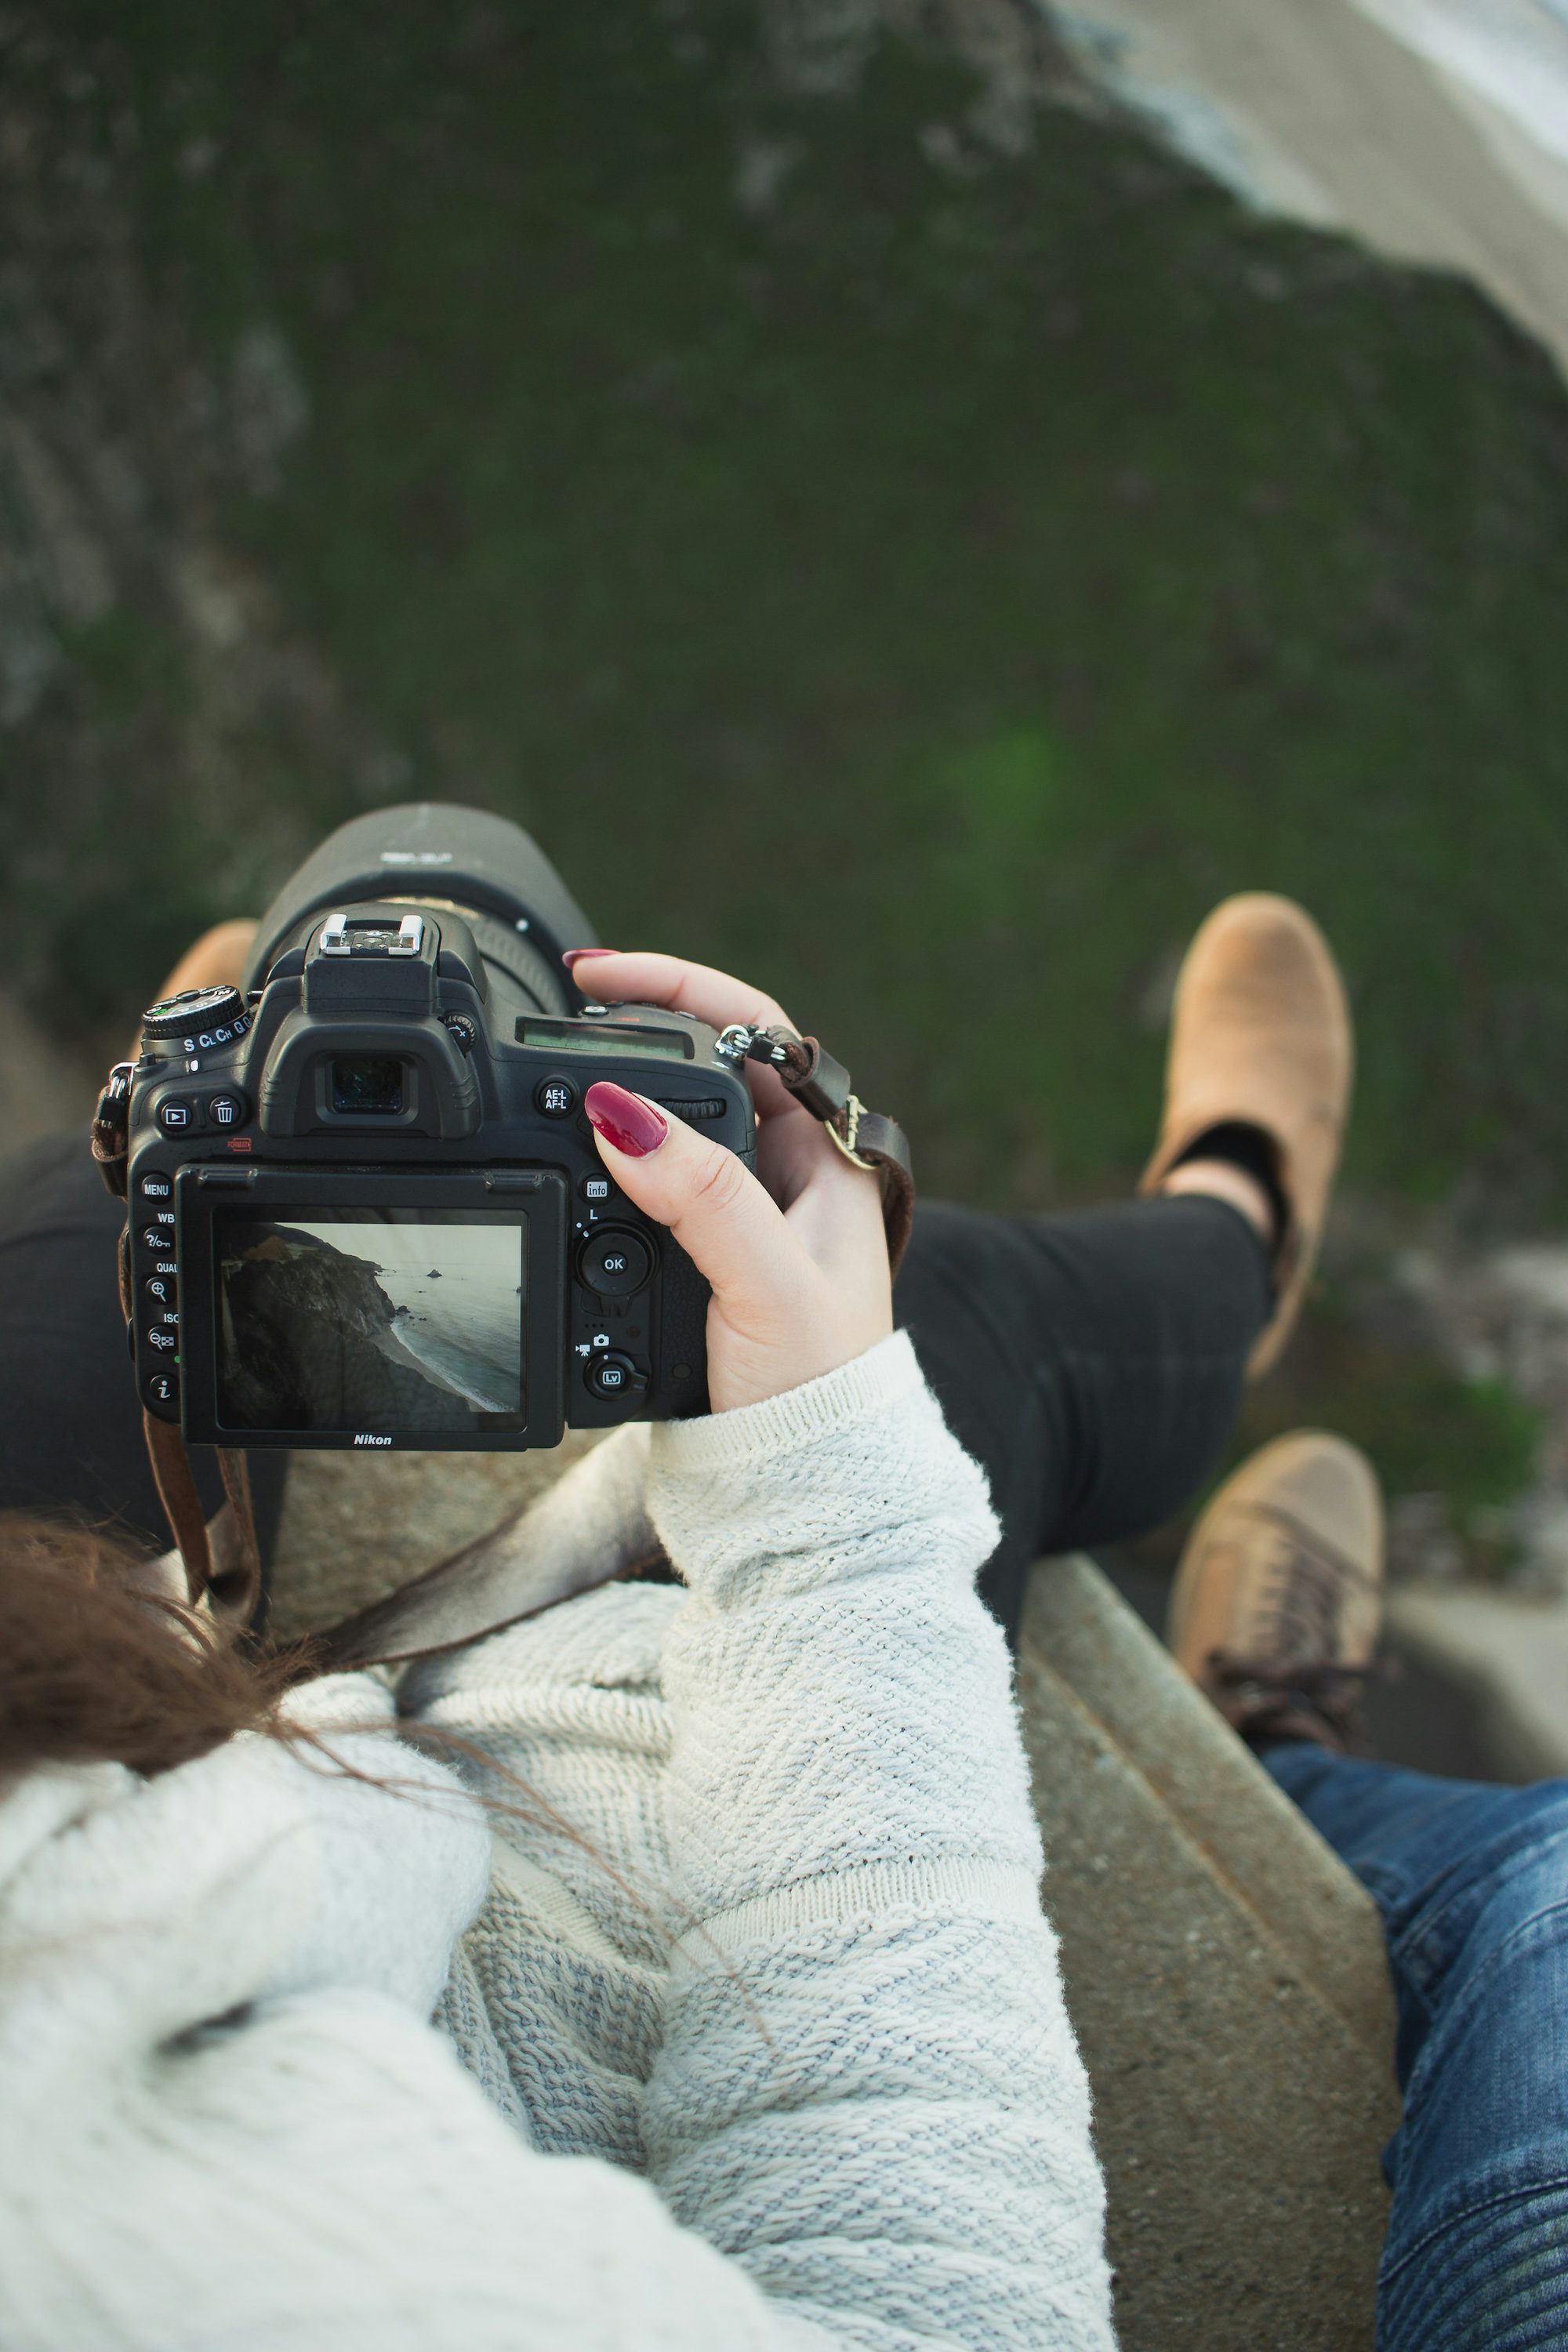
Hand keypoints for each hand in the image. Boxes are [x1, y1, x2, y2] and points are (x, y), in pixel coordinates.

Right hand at [567, 951, 892, 1413]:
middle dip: (629, 1032)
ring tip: (547, 1074)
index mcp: (823, 1160)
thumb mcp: (764, 1282)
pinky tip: (562, 1165)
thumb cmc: (815, 1392)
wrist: (797, 1489)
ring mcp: (739, 1216)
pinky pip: (639, 1187)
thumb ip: (702, 1196)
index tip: (595, 974)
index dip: (677, 988)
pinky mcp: (697, 1259)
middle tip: (556, 1010)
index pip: (752, 1031)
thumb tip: (621, 1116)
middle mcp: (784, 1177)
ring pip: (663, 1127)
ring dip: (607, 1102)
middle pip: (698, 1068)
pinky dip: (596, 1168)